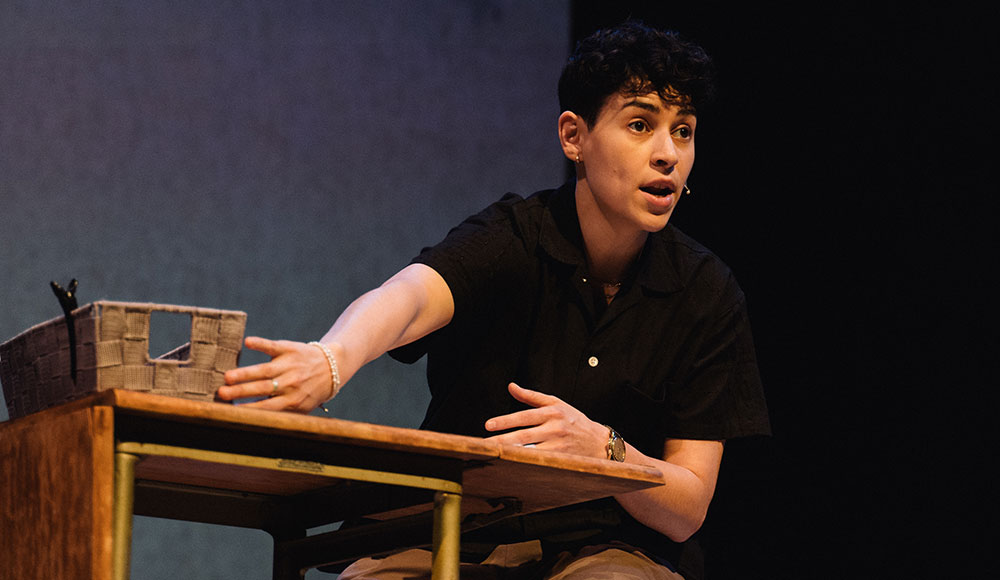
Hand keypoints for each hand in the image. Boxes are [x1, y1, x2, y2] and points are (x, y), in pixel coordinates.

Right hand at [215, 336, 334, 412]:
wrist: (332, 366)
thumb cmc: (311, 391)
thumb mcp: (302, 407)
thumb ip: (283, 414)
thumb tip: (256, 423)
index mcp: (293, 400)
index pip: (268, 406)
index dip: (250, 408)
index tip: (231, 411)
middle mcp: (291, 382)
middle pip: (263, 388)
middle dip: (241, 391)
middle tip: (221, 393)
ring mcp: (290, 365)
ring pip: (265, 370)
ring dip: (245, 373)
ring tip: (227, 376)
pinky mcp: (290, 349)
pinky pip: (274, 346)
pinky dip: (261, 343)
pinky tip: (248, 342)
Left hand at [484, 383, 608, 458]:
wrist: (598, 442)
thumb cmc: (574, 420)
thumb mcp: (556, 403)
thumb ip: (531, 396)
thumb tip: (511, 386)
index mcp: (552, 412)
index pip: (524, 416)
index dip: (505, 420)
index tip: (488, 425)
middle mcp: (554, 428)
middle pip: (524, 435)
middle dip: (503, 440)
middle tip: (485, 443)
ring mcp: (558, 445)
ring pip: (531, 450)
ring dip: (512, 453)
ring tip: (494, 455)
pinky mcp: (561, 459)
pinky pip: (540, 461)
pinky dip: (526, 463)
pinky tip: (512, 465)